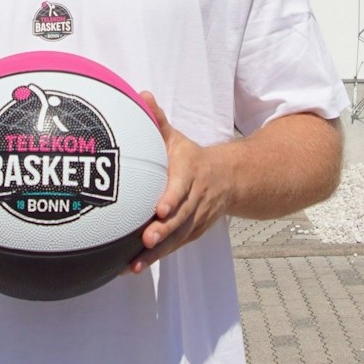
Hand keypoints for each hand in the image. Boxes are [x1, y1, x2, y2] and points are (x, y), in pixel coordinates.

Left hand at [129, 91, 234, 273]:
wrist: (230, 179)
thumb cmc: (192, 158)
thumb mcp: (177, 137)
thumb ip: (158, 119)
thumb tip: (140, 95)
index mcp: (191, 172)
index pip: (182, 186)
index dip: (173, 197)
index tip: (161, 208)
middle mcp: (196, 197)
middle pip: (181, 217)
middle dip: (164, 230)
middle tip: (145, 240)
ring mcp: (196, 218)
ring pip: (178, 237)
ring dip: (158, 252)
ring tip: (135, 264)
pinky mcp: (192, 232)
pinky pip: (174, 246)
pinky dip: (156, 258)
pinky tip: (132, 268)